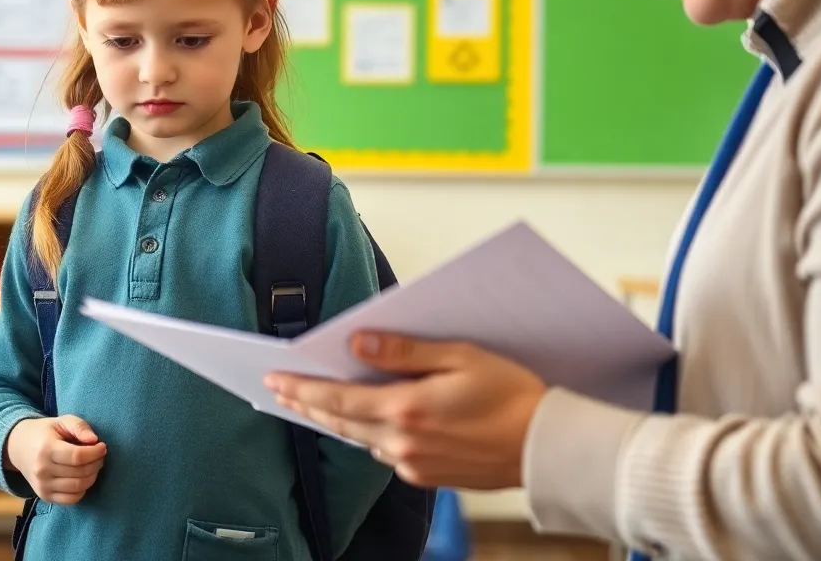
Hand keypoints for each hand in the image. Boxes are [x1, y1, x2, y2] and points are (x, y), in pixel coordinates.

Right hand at [6, 415, 106, 503]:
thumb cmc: (44, 432)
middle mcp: (42, 470)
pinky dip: (83, 490)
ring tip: (94, 465)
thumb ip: (79, 426)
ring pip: (78, 487)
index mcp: (46, 449)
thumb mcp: (61, 421)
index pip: (77, 456)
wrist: (18, 447)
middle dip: (97, 463)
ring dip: (92, 476)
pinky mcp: (45, 496)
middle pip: (80, 472)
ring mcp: (42, 486)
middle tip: (100, 455)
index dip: (95, 453)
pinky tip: (83, 478)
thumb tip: (94, 440)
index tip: (102, 446)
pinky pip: (71, 499)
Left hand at [265, 334, 546, 489]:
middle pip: (339, 421)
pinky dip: (368, 434)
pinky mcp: (426, 476)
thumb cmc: (510, 394)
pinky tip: (364, 421)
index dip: (301, 388)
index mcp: (405, 408)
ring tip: (313, 402)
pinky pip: (384, 453)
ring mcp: (413, 463)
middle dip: (307, 404)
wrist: (546, 446)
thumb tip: (357, 343)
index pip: (336, 397)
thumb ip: (403, 350)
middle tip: (280, 390)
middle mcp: (401, 442)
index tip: (274, 379)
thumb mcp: (458, 356)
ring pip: (359, 438)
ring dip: (335, 419)